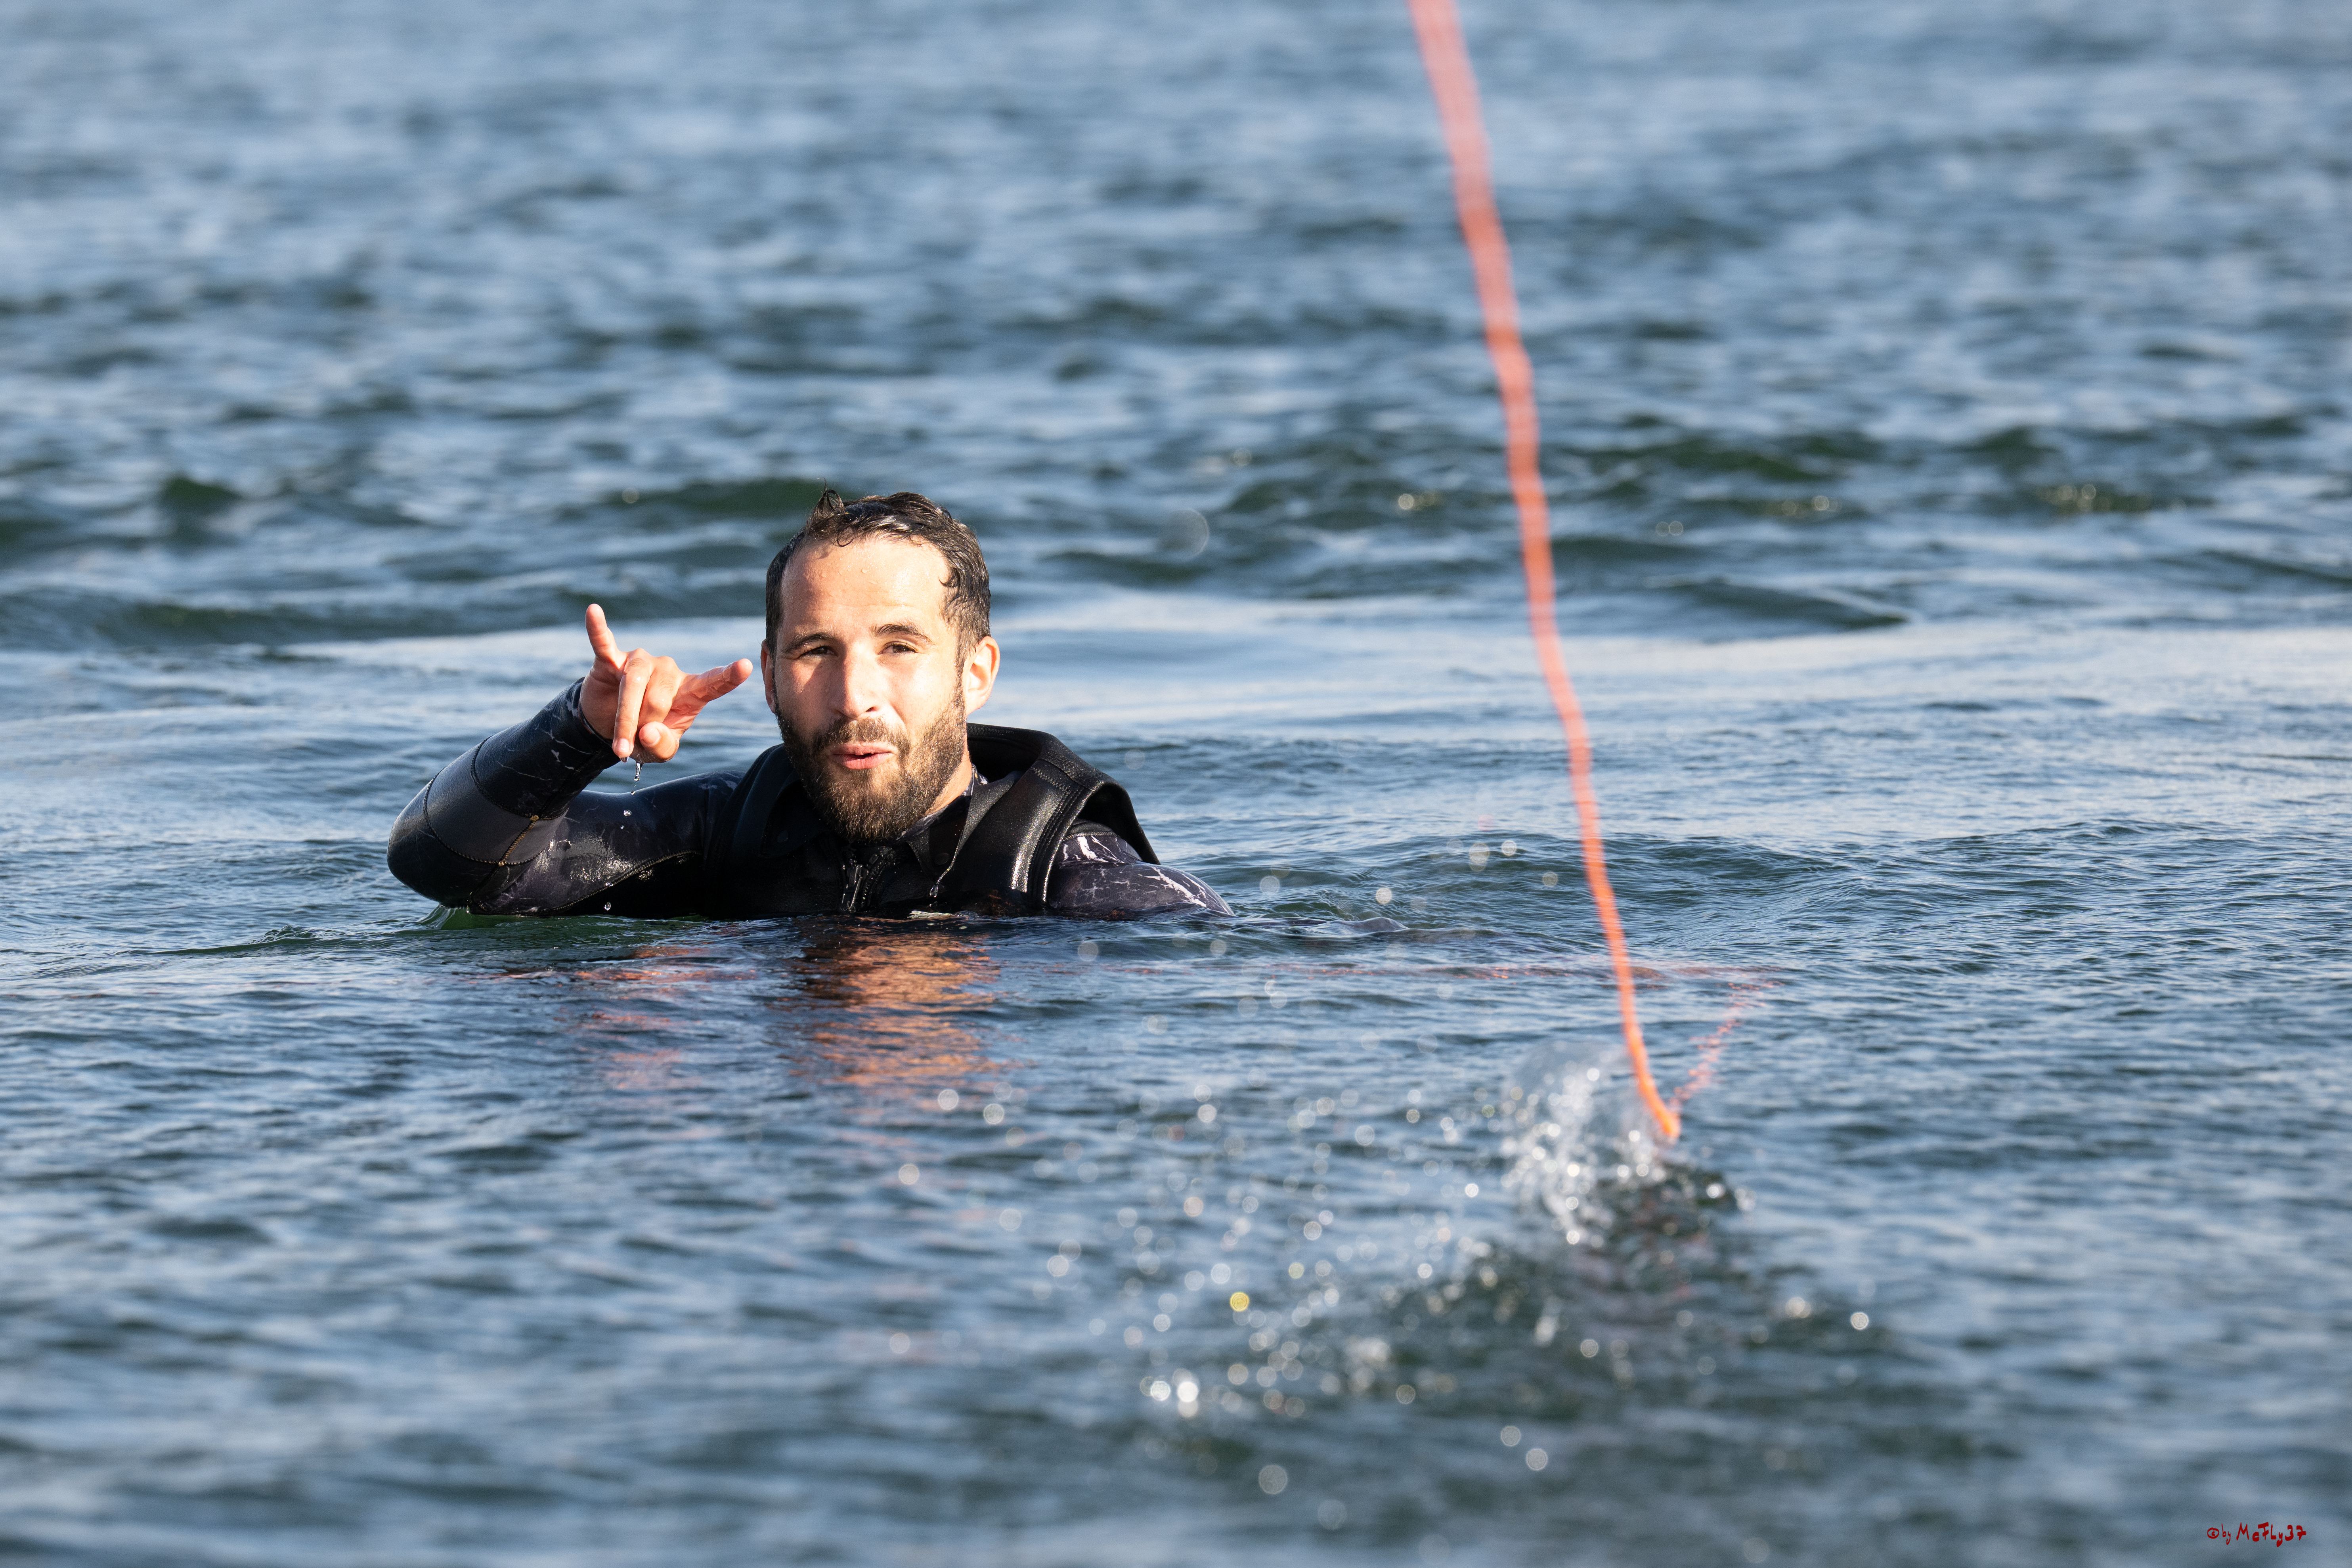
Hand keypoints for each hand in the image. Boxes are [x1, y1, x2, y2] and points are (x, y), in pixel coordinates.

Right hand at [580, 604, 753, 761]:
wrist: (609, 729)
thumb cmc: (642, 736)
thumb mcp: (659, 751)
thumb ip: (662, 745)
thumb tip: (647, 732)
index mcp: (690, 693)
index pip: (713, 683)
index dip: (729, 676)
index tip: (746, 665)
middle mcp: (668, 672)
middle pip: (659, 696)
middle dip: (644, 725)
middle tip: (634, 744)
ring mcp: (641, 662)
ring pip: (634, 684)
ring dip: (626, 718)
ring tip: (620, 745)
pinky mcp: (612, 659)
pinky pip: (604, 643)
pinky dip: (598, 629)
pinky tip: (593, 610)